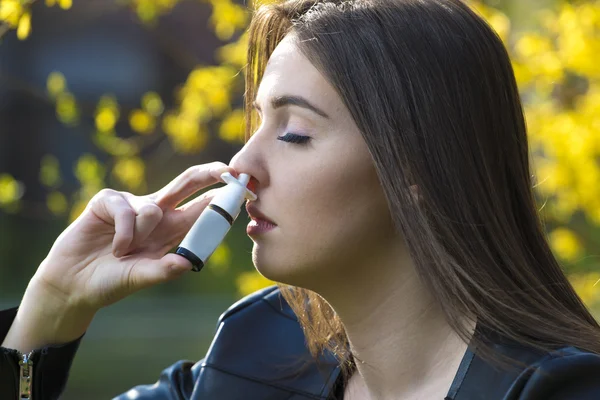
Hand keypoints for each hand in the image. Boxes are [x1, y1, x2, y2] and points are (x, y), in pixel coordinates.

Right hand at [30, 162, 236, 312]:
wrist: (73, 283)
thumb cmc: (112, 281)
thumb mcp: (143, 277)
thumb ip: (165, 270)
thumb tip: (190, 262)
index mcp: (171, 229)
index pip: (201, 209)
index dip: (221, 200)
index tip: (242, 192)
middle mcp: (157, 212)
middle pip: (188, 183)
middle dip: (209, 173)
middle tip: (229, 170)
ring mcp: (133, 204)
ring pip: (154, 207)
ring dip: (142, 234)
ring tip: (124, 252)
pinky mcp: (108, 200)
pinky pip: (126, 210)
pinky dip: (123, 233)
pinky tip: (114, 247)